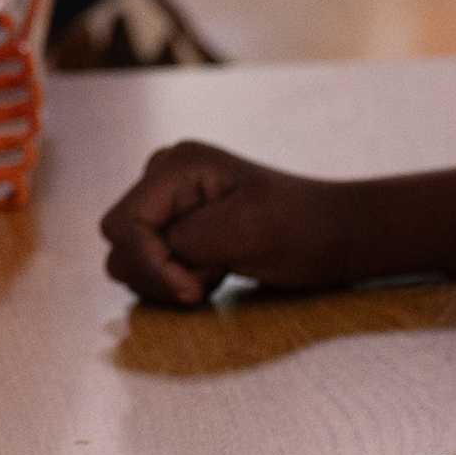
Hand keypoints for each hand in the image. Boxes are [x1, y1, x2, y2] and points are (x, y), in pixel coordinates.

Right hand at [100, 141, 364, 305]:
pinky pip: (149, 264)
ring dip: (167, 278)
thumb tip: (134, 256)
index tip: (192, 289)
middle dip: (156, 271)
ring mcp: (169, 201)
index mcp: (177, 165)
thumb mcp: (242, 233)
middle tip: (208, 279)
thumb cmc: (301, 230)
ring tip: (216, 272)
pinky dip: (175, 279)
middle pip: (119, 241)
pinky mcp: (177, 225)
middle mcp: (164, 177)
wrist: (336, 235)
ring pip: (129, 258)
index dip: (149, 264)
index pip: (123, 225)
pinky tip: (213, 273)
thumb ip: (182, 241)